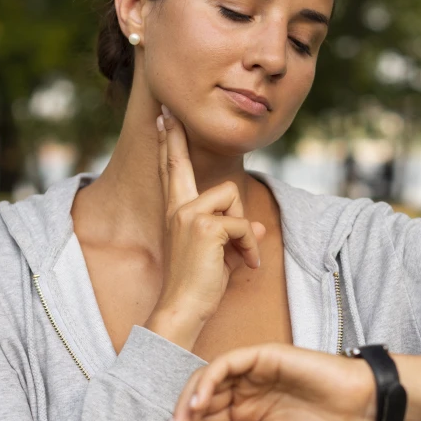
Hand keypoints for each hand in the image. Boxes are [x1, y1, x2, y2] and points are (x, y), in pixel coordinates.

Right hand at [152, 105, 266, 332]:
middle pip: (180, 164)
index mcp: (177, 213)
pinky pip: (243, 225)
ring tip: (239, 254)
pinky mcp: (205, 227)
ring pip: (232, 198)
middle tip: (166, 111)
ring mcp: (188, 215)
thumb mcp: (223, 253)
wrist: (184, 308)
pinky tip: (246, 264)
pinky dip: (250, 246)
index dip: (169, 145)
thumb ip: (236, 232)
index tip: (163, 119)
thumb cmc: (201, 285)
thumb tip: (257, 223)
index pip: (173, 172)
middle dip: (175, 138)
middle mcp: (178, 209)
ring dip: (243, 228)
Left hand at [162, 344, 376, 420]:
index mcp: (249, 411)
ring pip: (208, 380)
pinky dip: (209, 380)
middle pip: (202, 401)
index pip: (207, 420)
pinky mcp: (263, 355)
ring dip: (190, 402)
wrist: (360, 409)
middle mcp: (247, 389)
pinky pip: (227, 363)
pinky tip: (201, 403)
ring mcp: (254, 371)